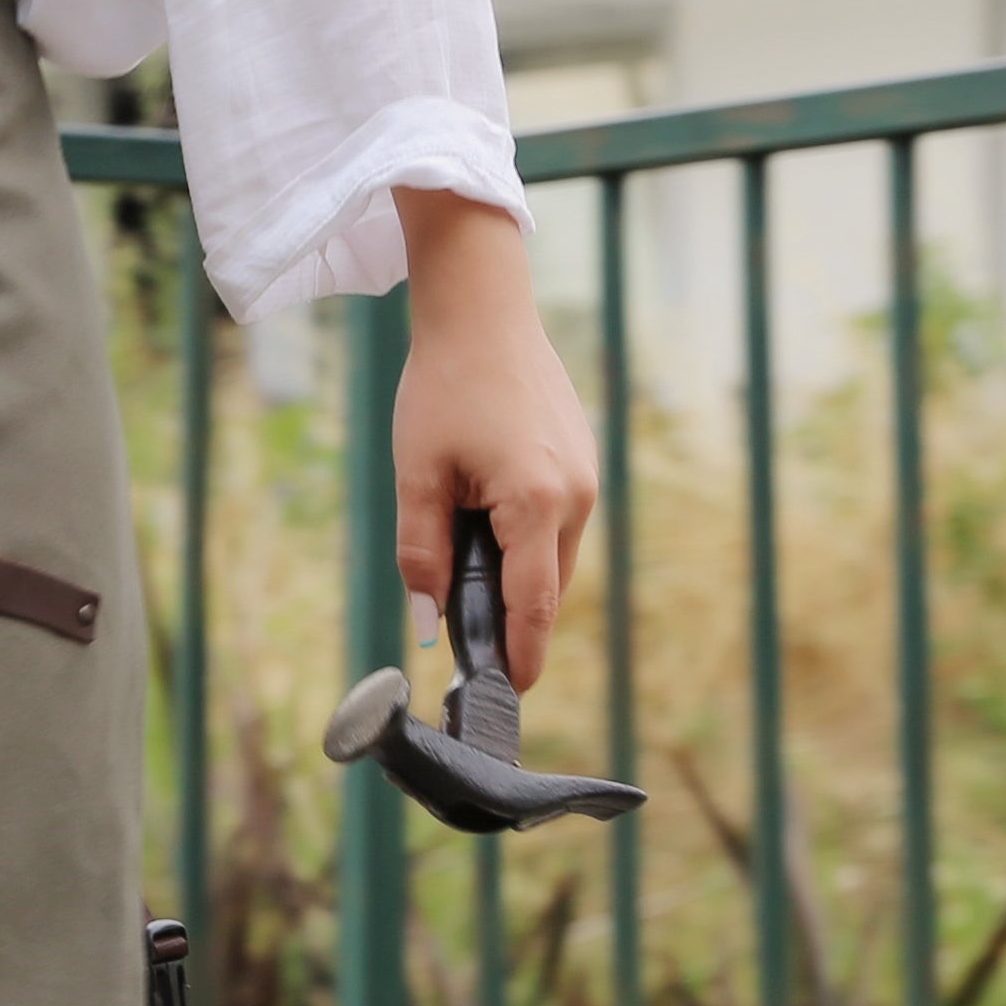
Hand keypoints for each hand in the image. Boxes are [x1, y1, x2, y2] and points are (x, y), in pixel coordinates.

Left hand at [389, 187, 596, 691]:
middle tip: (465, 637)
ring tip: (465, 558)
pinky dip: (526, 536)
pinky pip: (557, 521)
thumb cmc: (443, 388)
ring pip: (553, 554)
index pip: (533, 605)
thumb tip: (429, 620)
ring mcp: (587, 476)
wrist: (482, 311)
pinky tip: (485, 516)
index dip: (521, 656)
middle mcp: (577, 496)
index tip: (510, 693)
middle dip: (510, 615)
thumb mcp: (418, 475)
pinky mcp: (583, 459)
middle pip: (546, 585)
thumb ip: (423, 553)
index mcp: (537, 503)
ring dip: (515, 570)